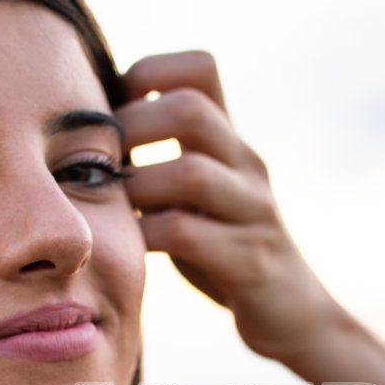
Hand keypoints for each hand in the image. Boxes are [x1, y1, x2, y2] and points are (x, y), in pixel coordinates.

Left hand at [116, 51, 349, 369]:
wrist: (296, 314)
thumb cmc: (227, 251)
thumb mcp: (199, 196)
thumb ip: (160, 161)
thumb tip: (88, 134)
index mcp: (231, 143)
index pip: (200, 69)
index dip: (149, 72)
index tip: (114, 108)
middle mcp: (247, 166)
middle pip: (190, 109)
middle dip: (131, 128)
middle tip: (102, 163)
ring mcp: (254, 212)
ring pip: (191, 173)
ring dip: (138, 187)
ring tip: (112, 206)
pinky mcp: (252, 261)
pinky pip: (190, 235)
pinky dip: (149, 235)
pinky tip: (131, 246)